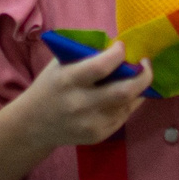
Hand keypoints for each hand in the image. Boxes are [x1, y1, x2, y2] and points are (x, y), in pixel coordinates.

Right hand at [8, 43, 152, 150]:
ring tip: (137, 77)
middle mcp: (81, 104)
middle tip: (145, 64)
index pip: (101, 66)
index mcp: (69, 81)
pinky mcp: (98, 136)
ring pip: (128, 104)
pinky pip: (124, 117)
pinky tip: (126, 94)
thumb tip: (116, 43)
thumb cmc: (49, 86)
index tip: (122, 46)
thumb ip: (86, 54)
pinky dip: (130, 103)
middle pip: (124, 91)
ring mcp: (91, 124)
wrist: (33, 124)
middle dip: (143, 75)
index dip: (118, 54)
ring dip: (139, 89)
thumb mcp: (60, 64)